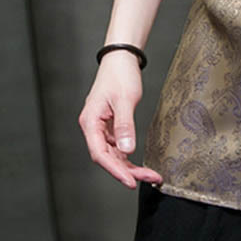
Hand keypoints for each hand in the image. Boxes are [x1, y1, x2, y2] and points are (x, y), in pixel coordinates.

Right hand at [78, 50, 162, 188]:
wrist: (121, 59)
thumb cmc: (120, 75)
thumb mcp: (125, 100)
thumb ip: (125, 125)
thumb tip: (127, 150)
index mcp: (90, 122)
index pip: (100, 154)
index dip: (115, 170)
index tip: (130, 181)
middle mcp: (93, 128)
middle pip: (107, 157)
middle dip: (127, 171)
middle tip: (149, 178)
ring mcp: (102, 128)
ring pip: (113, 154)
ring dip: (130, 166)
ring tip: (150, 175)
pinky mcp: (111, 126)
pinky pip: (118, 146)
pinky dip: (129, 156)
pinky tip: (140, 164)